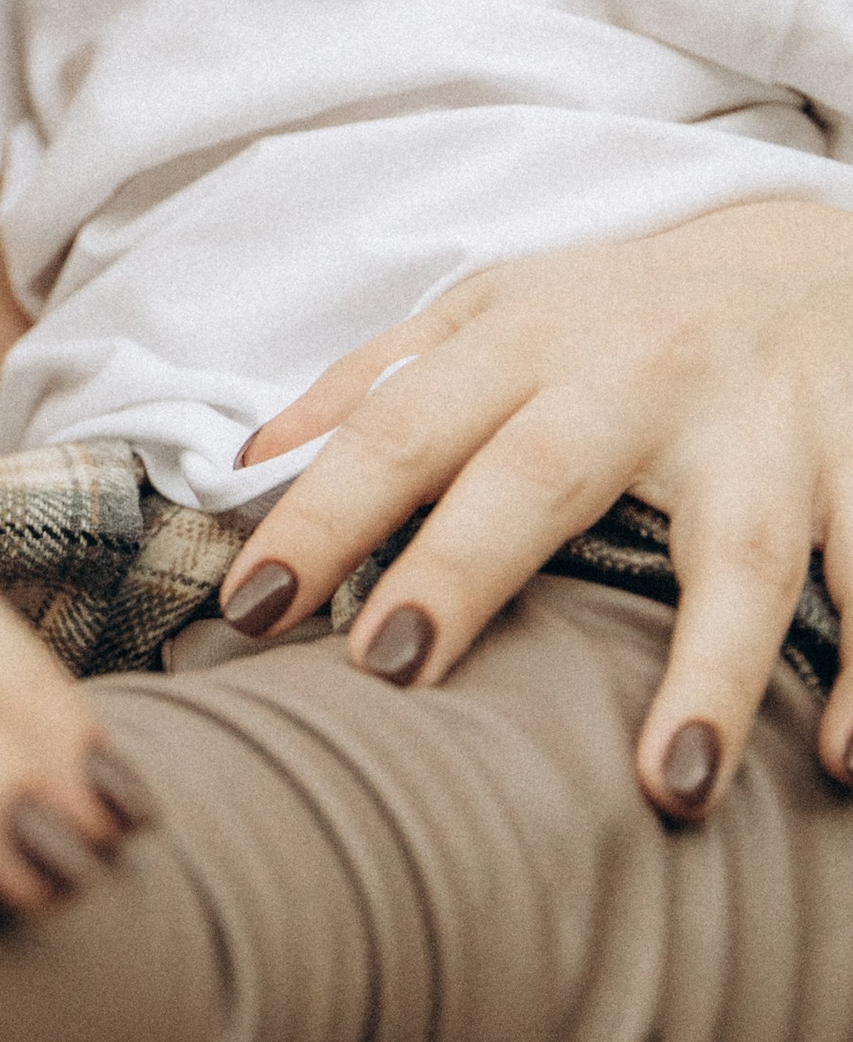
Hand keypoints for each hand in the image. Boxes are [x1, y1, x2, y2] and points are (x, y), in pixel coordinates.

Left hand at [230, 202, 852, 818]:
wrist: (816, 255)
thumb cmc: (624, 310)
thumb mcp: (495, 309)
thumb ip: (375, 382)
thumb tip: (247, 464)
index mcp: (528, 341)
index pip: (401, 428)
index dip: (322, 513)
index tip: (250, 609)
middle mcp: (643, 378)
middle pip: (542, 473)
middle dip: (466, 566)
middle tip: (392, 670)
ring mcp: (765, 429)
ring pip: (744, 550)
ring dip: (712, 668)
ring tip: (676, 787)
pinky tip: (839, 760)